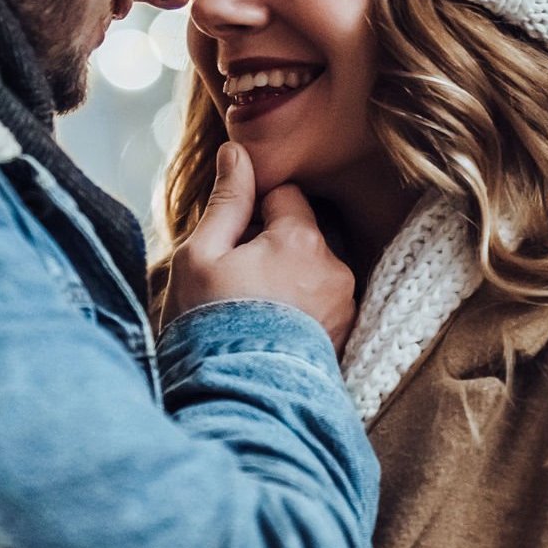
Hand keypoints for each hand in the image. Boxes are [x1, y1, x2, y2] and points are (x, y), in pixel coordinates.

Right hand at [164, 142, 356, 347]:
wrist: (236, 396)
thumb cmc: (210, 321)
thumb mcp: (202, 254)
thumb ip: (226, 200)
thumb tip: (237, 151)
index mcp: (302, 238)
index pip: (284, 195)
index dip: (253, 213)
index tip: (231, 244)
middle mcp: (335, 266)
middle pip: (300, 234)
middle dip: (271, 248)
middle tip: (235, 283)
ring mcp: (344, 305)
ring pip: (310, 270)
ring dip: (286, 280)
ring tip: (251, 313)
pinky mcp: (345, 336)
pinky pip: (320, 305)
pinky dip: (299, 311)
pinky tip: (269, 332)